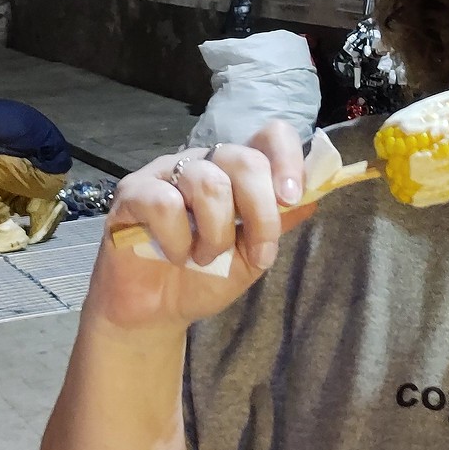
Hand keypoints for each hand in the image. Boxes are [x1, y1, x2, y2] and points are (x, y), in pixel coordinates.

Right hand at [83, 120, 316, 338]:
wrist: (155, 313)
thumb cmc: (203, 279)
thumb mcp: (251, 257)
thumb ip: (277, 225)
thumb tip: (315, 196)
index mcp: (236, 173)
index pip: (269, 136)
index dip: (287, 159)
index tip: (292, 198)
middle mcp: (203, 163)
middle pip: (243, 159)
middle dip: (261, 212)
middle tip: (259, 253)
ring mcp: (166, 173)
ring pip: (208, 184)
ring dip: (217, 234)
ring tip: (205, 258)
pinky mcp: (133, 193)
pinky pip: (165, 203)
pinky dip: (178, 239)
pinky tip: (175, 255)